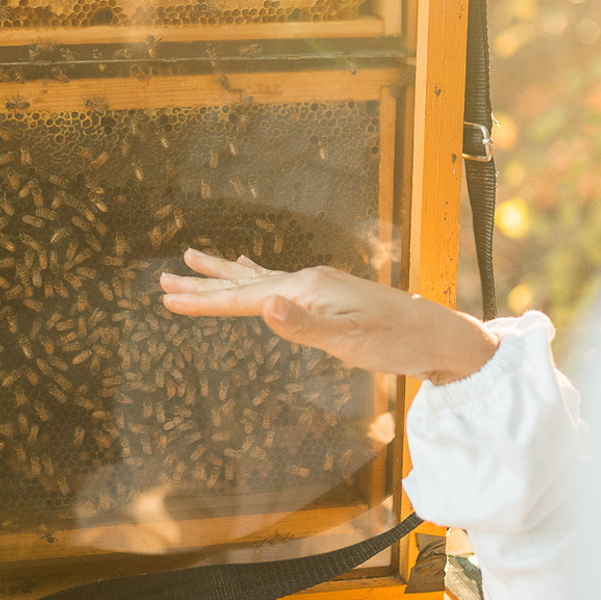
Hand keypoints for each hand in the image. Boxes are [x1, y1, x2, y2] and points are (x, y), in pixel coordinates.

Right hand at [158, 249, 499, 383]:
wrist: (437, 335)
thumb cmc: (396, 342)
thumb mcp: (349, 340)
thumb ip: (303, 325)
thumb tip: (264, 305)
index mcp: (306, 289)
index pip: (244, 297)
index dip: (204, 301)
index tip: (167, 300)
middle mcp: (307, 280)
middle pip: (243, 282)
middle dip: (203, 282)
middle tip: (163, 279)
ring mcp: (317, 286)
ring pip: (257, 278)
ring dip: (223, 273)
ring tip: (193, 257)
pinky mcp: (326, 296)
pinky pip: (277, 280)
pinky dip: (254, 275)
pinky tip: (250, 270)